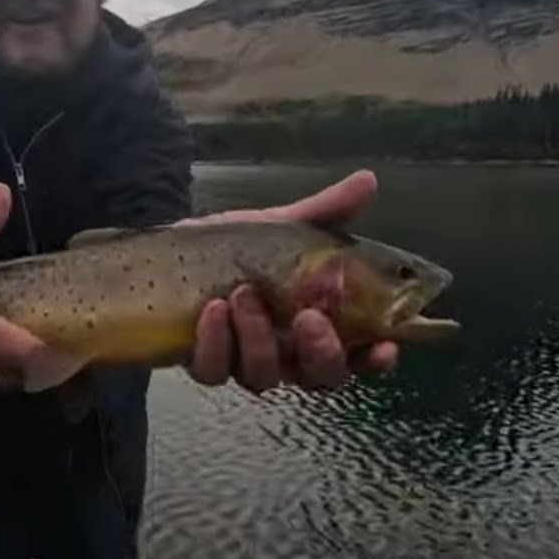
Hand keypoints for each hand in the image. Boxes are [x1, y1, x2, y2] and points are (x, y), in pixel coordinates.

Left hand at [182, 169, 398, 393]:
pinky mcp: (206, 364)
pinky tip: (212, 311)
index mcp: (319, 324)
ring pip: (265, 376)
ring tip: (243, 294)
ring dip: (258, 338)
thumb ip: (326, 211)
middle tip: (308, 318)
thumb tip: (367, 181)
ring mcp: (246, 362)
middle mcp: (288, 353)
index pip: (359, 356)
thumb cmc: (240, 246)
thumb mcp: (282, 226)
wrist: (175, 248)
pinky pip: (215, 371)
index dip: (375, 358)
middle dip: (320, 352)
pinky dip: (215, 343)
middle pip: (319, 377)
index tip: (384, 345)